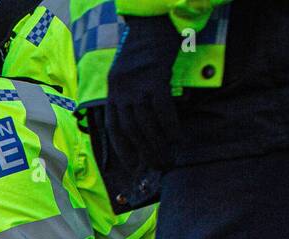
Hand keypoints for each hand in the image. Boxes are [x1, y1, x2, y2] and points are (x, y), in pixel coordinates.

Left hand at [104, 15, 181, 171]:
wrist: (153, 22)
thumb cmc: (143, 50)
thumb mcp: (127, 74)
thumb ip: (128, 96)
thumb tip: (139, 123)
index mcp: (112, 92)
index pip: (114, 128)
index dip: (123, 149)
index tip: (133, 166)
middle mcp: (121, 91)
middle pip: (130, 129)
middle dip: (143, 152)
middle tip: (156, 166)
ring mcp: (137, 84)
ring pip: (145, 122)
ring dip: (156, 144)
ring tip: (167, 157)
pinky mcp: (154, 77)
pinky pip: (162, 107)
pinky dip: (169, 125)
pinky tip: (176, 137)